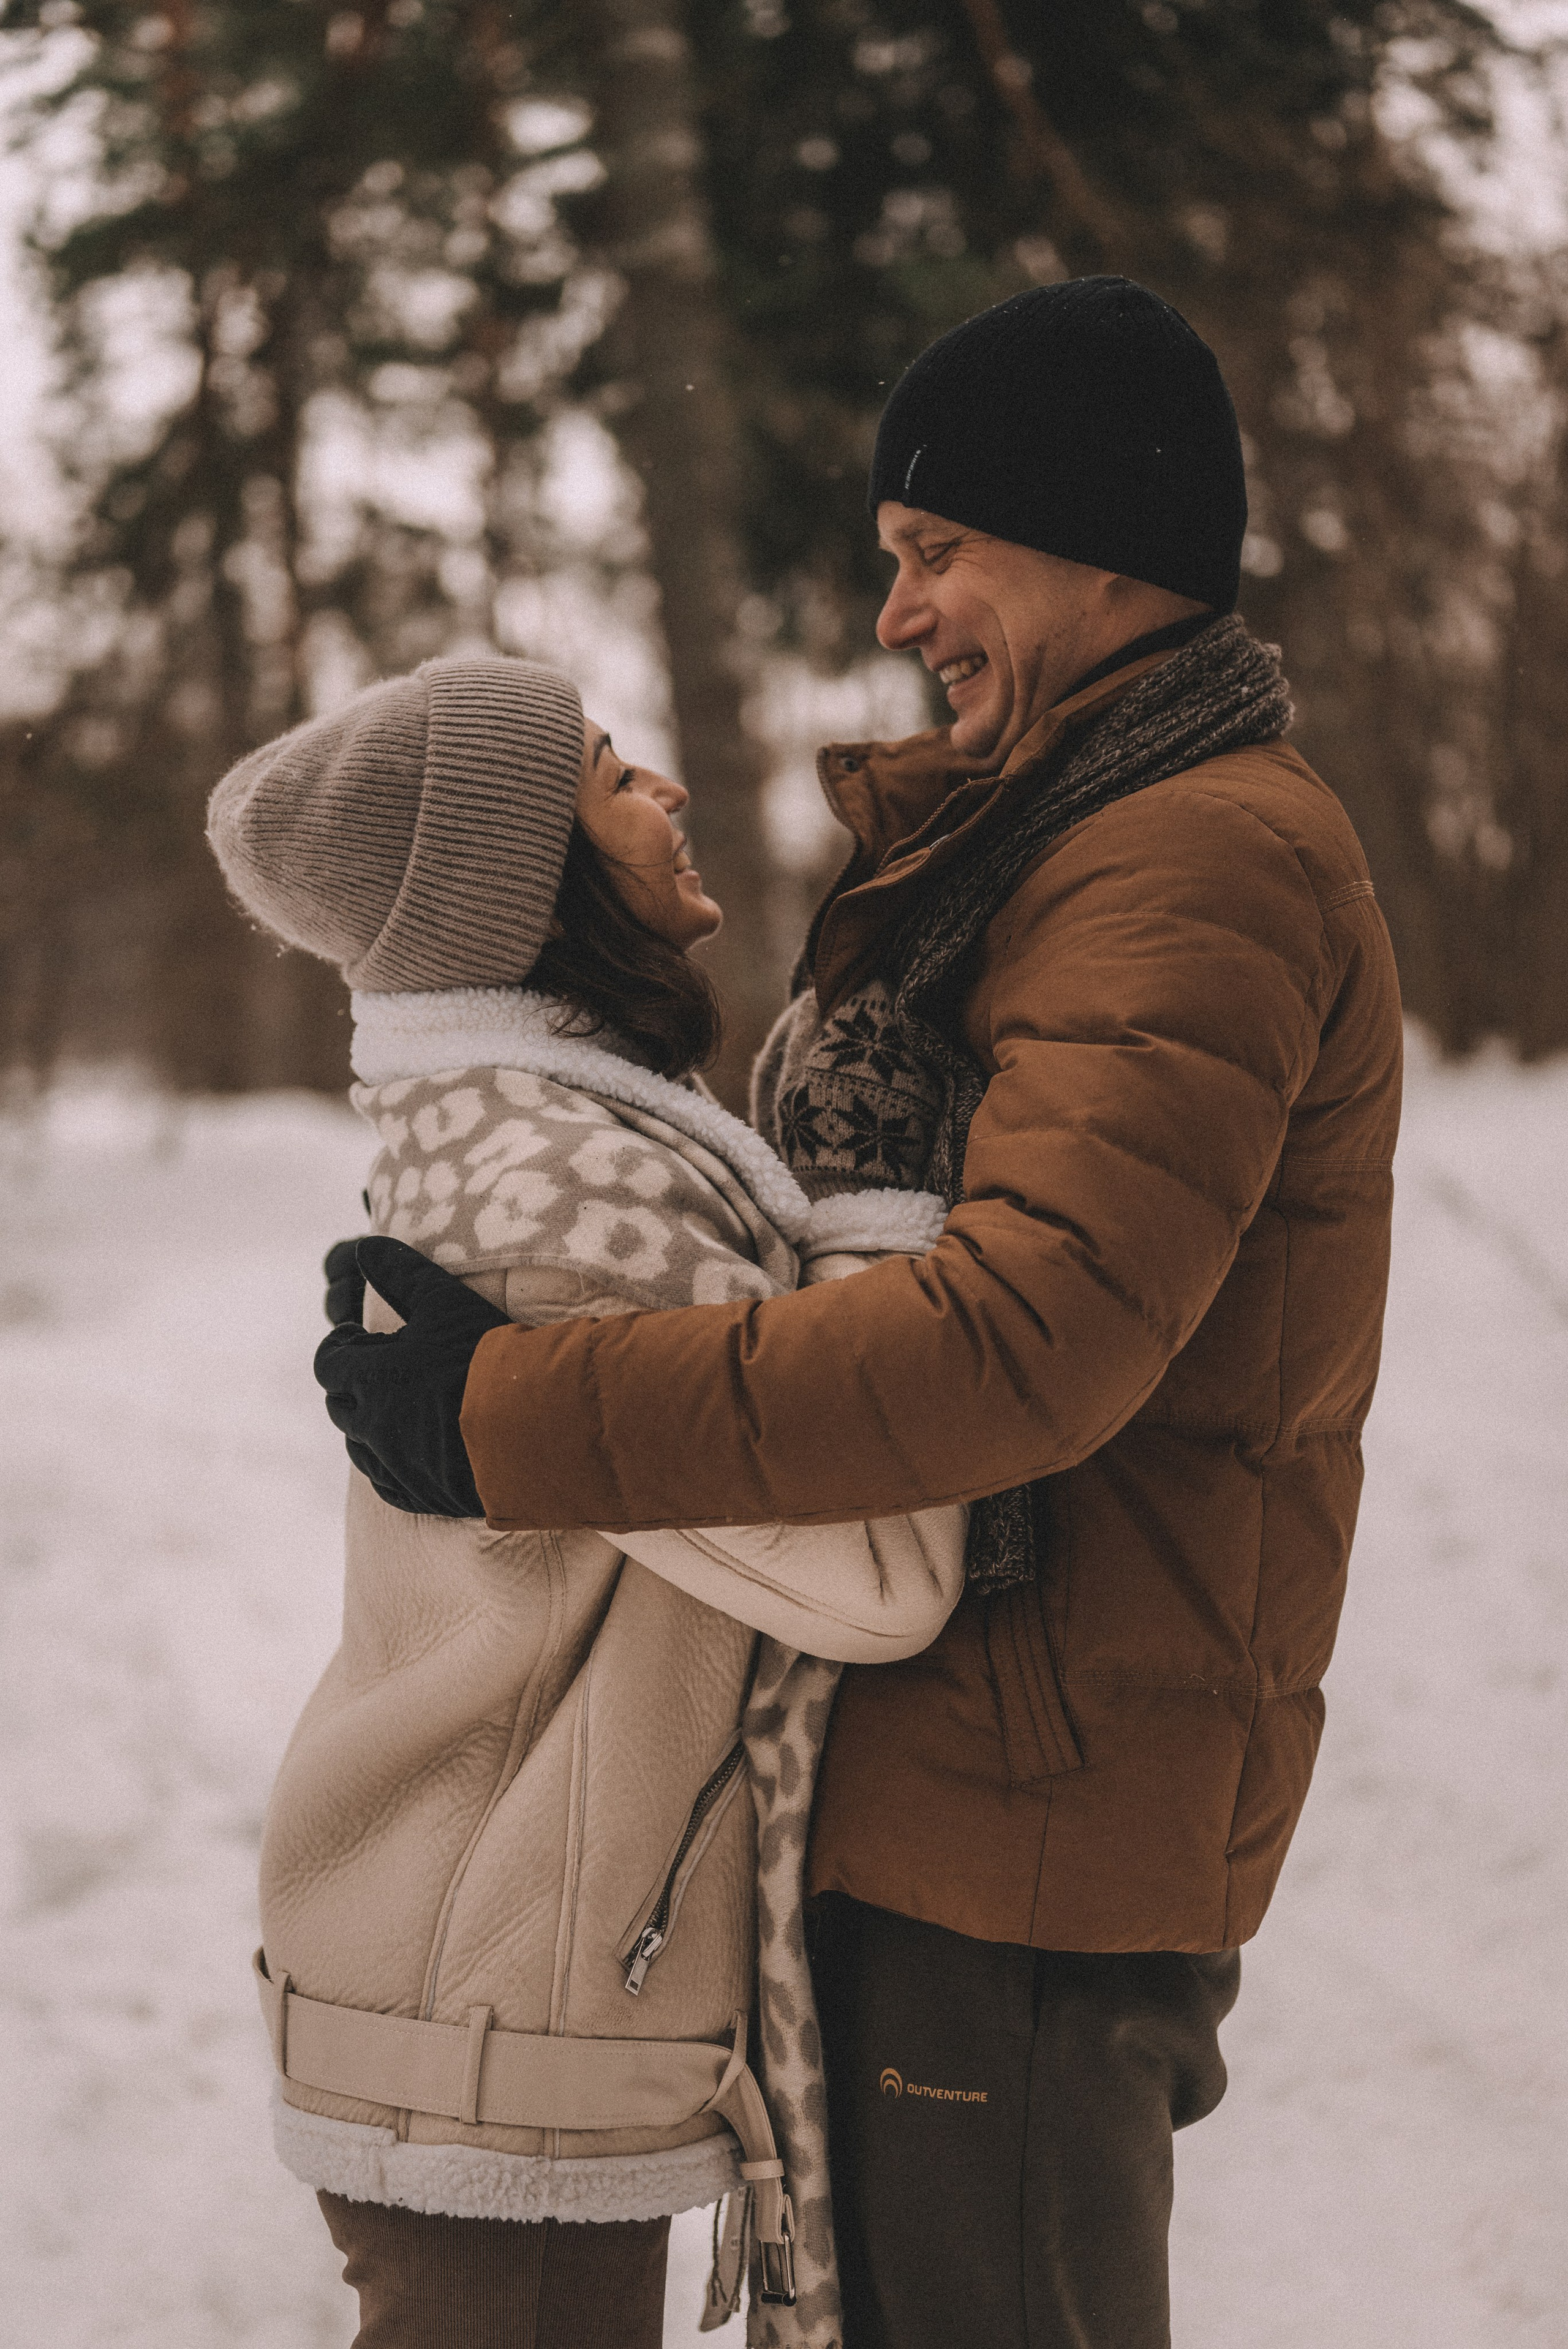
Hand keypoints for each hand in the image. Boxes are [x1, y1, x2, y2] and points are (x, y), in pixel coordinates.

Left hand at [313, 1237, 508, 1515]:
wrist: (535, 1430)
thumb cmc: (489, 1360)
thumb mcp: (445, 1303)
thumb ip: (402, 1273)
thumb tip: (364, 1246)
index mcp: (370, 1381)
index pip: (328, 1363)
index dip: (340, 1345)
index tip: (357, 1335)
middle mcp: (372, 1429)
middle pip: (340, 1405)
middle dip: (353, 1382)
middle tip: (383, 1366)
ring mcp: (394, 1467)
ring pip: (359, 1446)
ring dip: (370, 1423)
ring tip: (402, 1405)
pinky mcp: (420, 1496)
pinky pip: (387, 1481)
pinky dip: (392, 1461)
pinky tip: (416, 1447)